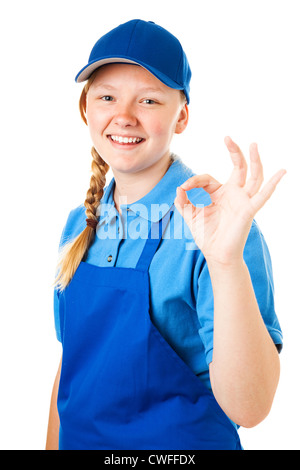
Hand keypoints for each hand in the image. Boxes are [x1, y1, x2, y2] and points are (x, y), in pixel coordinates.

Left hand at [174, 136, 285, 266]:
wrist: (216, 254)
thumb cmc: (206, 235)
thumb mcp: (190, 216)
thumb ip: (183, 202)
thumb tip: (179, 188)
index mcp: (219, 193)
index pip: (207, 178)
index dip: (194, 181)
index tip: (183, 189)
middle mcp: (233, 194)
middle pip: (238, 168)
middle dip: (234, 152)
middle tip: (227, 138)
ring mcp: (243, 200)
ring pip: (253, 176)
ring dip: (254, 160)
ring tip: (253, 144)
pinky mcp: (249, 210)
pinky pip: (263, 195)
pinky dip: (273, 184)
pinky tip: (282, 172)